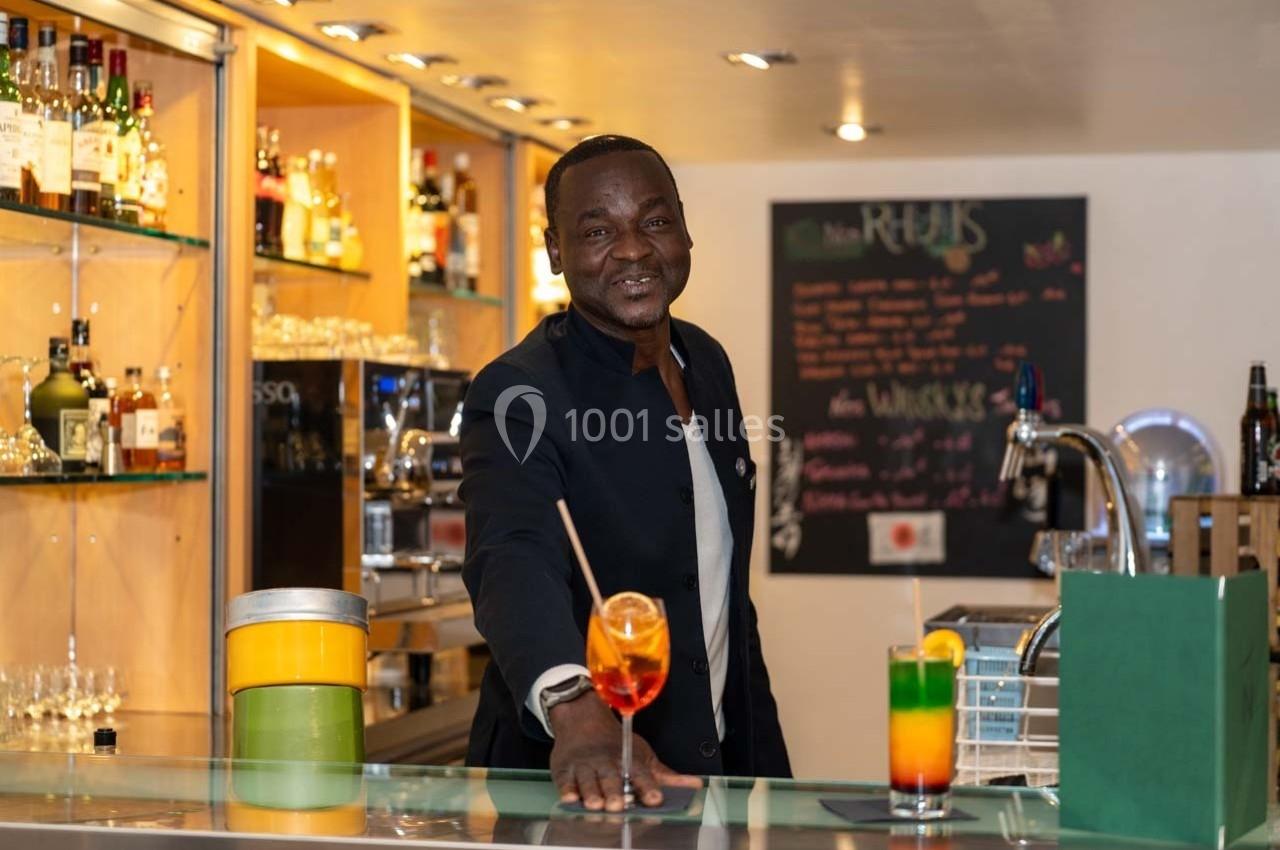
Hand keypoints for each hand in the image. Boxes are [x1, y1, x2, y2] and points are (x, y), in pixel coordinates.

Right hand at [548, 695, 700, 811]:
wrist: (583, 719)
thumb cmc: (615, 744)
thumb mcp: (642, 756)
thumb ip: (665, 776)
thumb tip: (695, 785)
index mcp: (628, 760)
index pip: (641, 774)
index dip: (648, 786)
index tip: (655, 798)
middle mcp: (607, 762)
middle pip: (612, 777)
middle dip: (615, 791)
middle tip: (618, 805)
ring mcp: (585, 764)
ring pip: (588, 779)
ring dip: (592, 791)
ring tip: (595, 804)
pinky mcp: (566, 768)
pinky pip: (565, 779)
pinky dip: (567, 789)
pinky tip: (570, 798)